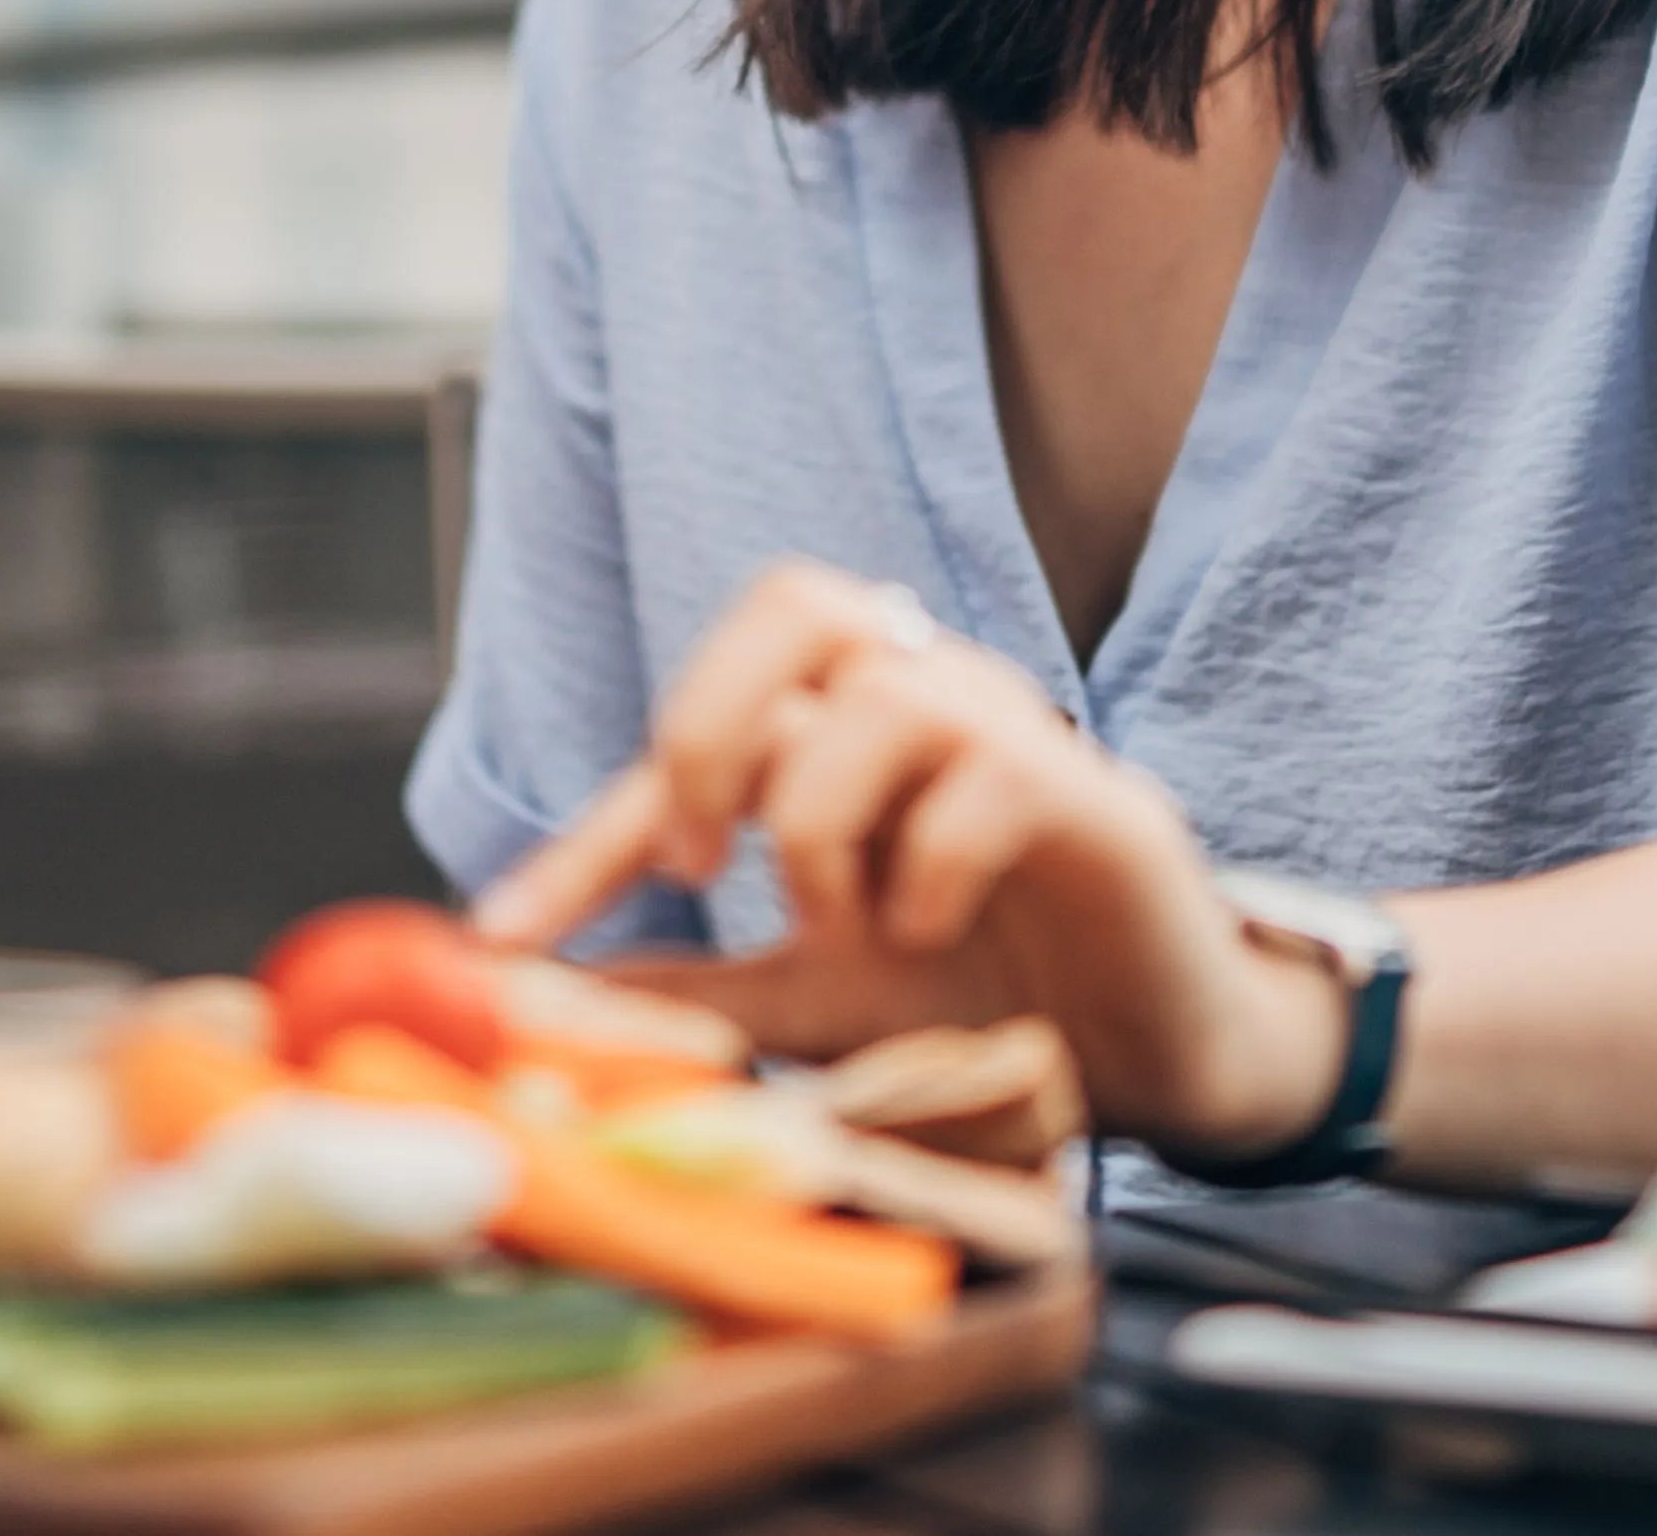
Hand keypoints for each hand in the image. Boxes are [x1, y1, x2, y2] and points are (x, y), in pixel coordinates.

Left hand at [473, 560, 1363, 1166]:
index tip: (505, 937)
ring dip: (821, 818)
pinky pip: (992, 771)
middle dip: (709, 726)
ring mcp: (1009, 736)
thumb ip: (694, 989)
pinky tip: (923, 931)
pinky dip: (927, 859)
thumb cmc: (982, 991)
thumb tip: (549, 1005)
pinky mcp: (1091, 797)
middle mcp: (920, 702)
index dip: (588, 842)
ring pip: (882, 686)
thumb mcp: (811, 996)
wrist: (1151, 1051)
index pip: (692, 739)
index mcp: (843, 732)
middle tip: (700, 860)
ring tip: (838, 922)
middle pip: (791, 603)